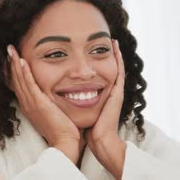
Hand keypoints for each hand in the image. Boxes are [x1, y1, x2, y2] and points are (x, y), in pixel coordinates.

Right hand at [7, 45, 84, 163]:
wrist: (65, 143)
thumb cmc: (64, 131)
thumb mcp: (55, 113)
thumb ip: (53, 103)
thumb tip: (58, 95)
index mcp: (31, 106)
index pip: (20, 85)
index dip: (16, 71)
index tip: (14, 58)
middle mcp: (27, 104)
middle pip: (16, 80)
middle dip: (12, 64)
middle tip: (9, 49)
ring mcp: (32, 104)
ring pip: (20, 80)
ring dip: (15, 64)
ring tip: (11, 50)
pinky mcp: (39, 104)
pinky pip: (30, 85)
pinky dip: (25, 73)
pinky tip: (22, 62)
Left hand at [85, 40, 126, 179]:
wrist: (99, 141)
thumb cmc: (87, 130)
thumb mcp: (79, 112)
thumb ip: (74, 104)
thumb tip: (59, 98)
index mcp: (100, 96)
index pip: (99, 76)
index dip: (97, 63)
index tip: (91, 50)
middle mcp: (109, 92)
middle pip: (109, 69)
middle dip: (108, 55)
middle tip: (106, 40)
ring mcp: (115, 91)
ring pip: (116, 68)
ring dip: (116, 53)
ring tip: (113, 39)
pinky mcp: (118, 92)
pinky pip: (120, 71)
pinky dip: (119, 59)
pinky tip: (116, 47)